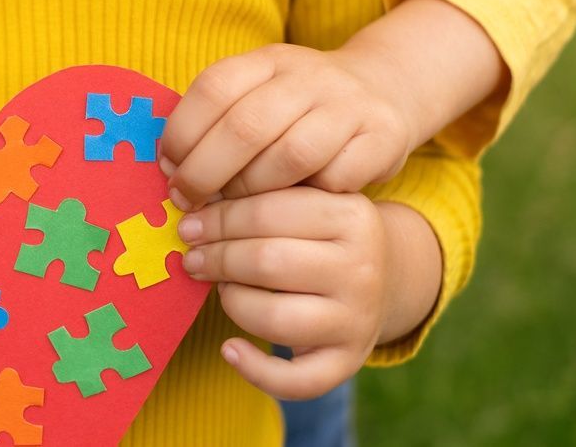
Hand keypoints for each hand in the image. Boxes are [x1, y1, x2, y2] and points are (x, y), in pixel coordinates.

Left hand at [161, 0, 507, 211]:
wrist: (384, 89)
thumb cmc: (298, 108)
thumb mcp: (257, 94)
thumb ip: (217, 122)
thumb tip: (169, 168)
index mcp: (267, 59)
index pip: (213, 88)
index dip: (181, 133)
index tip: (168, 169)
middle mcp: (308, 75)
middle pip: (245, 125)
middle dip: (206, 172)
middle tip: (188, 202)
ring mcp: (349, 104)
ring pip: (290, 154)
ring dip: (252, 190)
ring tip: (235, 209)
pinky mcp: (382, 136)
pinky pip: (336, 177)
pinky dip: (307, 197)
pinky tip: (291, 206)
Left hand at [176, 187, 440, 399]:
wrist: (385, 275)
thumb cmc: (324, 232)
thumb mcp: (309, 200)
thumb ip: (261, 195)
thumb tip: (194, 203)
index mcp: (351, 216)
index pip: (266, 212)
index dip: (218, 219)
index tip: (189, 225)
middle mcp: (361, 268)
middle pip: (267, 262)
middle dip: (217, 258)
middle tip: (193, 257)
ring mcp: (357, 318)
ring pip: (274, 317)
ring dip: (232, 301)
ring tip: (221, 288)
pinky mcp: (349, 360)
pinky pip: (298, 379)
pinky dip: (256, 370)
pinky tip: (230, 349)